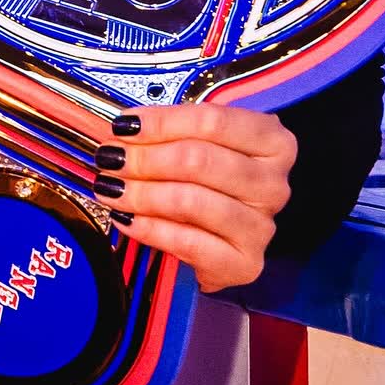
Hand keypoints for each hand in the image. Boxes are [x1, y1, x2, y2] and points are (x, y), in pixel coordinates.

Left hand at [91, 104, 297, 293]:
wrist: (222, 237)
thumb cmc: (209, 180)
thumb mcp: (199, 145)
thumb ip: (170, 131)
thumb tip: (123, 128)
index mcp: (272, 143)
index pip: (212, 122)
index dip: (162, 122)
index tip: (124, 125)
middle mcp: (274, 184)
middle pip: (199, 160)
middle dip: (145, 158)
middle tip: (110, 158)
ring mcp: (262, 226)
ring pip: (190, 200)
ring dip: (141, 193)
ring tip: (110, 188)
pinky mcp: (245, 263)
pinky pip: (187, 242)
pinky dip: (149, 228)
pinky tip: (125, 219)